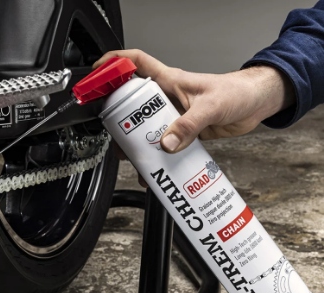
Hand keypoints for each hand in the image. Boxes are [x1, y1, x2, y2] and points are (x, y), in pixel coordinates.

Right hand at [94, 50, 294, 152]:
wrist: (255, 106)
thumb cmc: (236, 93)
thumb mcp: (211, 107)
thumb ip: (188, 125)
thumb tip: (165, 144)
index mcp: (168, 81)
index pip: (135, 63)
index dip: (113, 64)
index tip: (95, 74)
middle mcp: (165, 98)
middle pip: (131, 104)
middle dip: (118, 119)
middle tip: (114, 135)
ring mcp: (171, 116)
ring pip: (144, 129)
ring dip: (136, 144)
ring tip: (132, 159)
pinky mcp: (181, 132)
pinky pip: (161, 146)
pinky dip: (156, 159)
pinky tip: (154, 170)